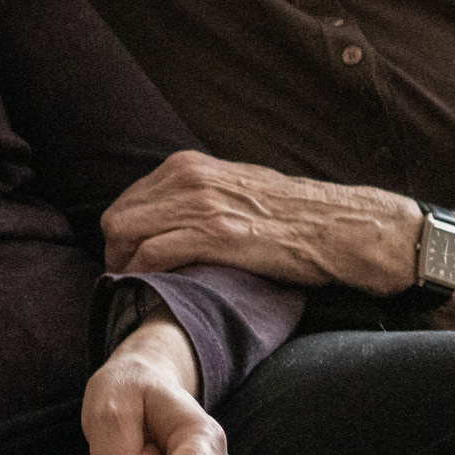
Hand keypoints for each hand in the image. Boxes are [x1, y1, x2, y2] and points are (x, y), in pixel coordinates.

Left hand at [102, 151, 414, 295]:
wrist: (338, 226)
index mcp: (190, 165)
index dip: (122, 235)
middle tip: (129, 279)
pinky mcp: (216, 235)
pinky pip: (154, 254)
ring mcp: (201, 204)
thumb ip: (200, 195)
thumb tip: (170, 216)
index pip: (128, 199)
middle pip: (118, 217)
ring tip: (139, 288)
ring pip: (127, 234)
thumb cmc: (291, 215)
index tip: (129, 259)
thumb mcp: (237, 188)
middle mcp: (189, 178)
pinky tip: (154, 290)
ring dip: (125, 267)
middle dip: (116, 252)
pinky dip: (144, 274)